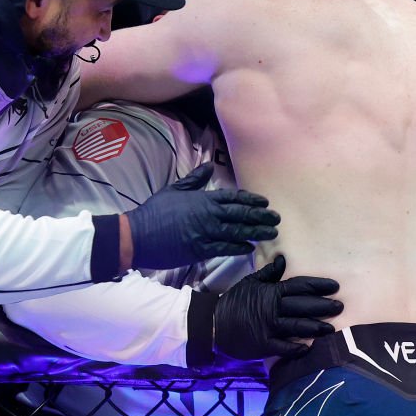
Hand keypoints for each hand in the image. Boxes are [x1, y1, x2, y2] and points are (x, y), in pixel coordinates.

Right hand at [127, 163, 280, 268]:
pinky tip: (249, 247)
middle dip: (260, 216)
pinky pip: (225, 248)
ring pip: (237, 232)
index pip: (233, 198)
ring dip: (256, 232)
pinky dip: (239, 247)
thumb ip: (194, 179)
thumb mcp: (175, 189)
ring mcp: (206, 233)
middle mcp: (208, 215)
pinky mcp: (200, 250)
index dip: (251, 200)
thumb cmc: (155, 211)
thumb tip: (209, 165)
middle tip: (276, 218)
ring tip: (271, 233)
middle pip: (241, 215)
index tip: (265, 202)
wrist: (138, 235)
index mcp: (203, 199)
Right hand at [214, 254, 342, 359]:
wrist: (213, 324)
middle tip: (340, 306)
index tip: (335, 286)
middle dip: (324, 306)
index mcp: (271, 292)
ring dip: (317, 327)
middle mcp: (273, 309)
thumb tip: (283, 259)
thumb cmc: (234, 301)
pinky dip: (297, 348)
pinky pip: (285, 347)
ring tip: (331, 328)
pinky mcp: (264, 345)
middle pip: (304, 306)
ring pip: (298, 327)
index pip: (300, 286)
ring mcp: (269, 328)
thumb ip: (269, 273)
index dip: (319, 286)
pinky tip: (308, 347)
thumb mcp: (250, 282)